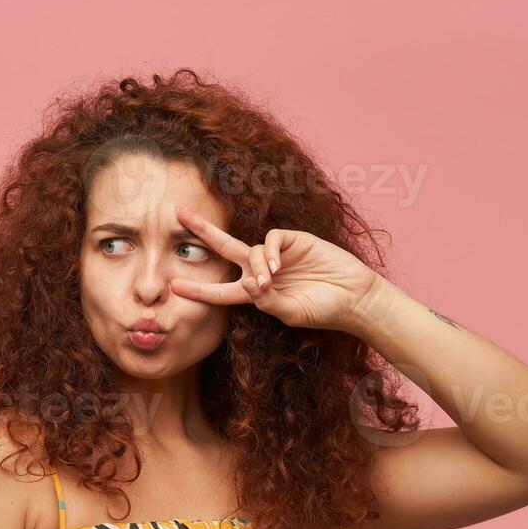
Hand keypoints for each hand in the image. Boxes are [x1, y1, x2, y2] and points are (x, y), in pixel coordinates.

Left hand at [170, 206, 382, 331]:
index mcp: (258, 293)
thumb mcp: (291, 313)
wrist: (354, 297)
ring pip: (250, 251)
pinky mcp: (294, 241)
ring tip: (270, 280)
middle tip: (179, 215)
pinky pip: (271, 239)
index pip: (222, 290)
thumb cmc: (323, 310)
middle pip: (225, 249)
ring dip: (255, 266)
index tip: (174, 286)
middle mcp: (263, 271)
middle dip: (203, 232)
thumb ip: (267, 302)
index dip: (199, 289)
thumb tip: (249, 285)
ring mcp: (278, 254)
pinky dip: (269, 252)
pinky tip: (276, 266)